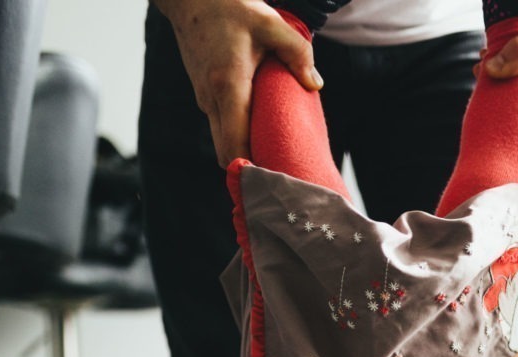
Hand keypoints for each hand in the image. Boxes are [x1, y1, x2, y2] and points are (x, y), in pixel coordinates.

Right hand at [152, 0, 322, 164]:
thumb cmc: (229, 6)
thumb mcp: (269, 23)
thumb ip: (297, 52)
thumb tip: (315, 84)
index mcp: (228, 86)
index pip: (234, 145)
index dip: (250, 169)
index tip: (271, 178)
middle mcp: (210, 99)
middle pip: (226, 153)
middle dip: (249, 167)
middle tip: (277, 173)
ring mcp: (203, 99)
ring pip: (221, 141)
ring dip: (242, 151)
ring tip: (270, 153)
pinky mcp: (203, 95)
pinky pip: (220, 126)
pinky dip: (236, 135)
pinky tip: (257, 129)